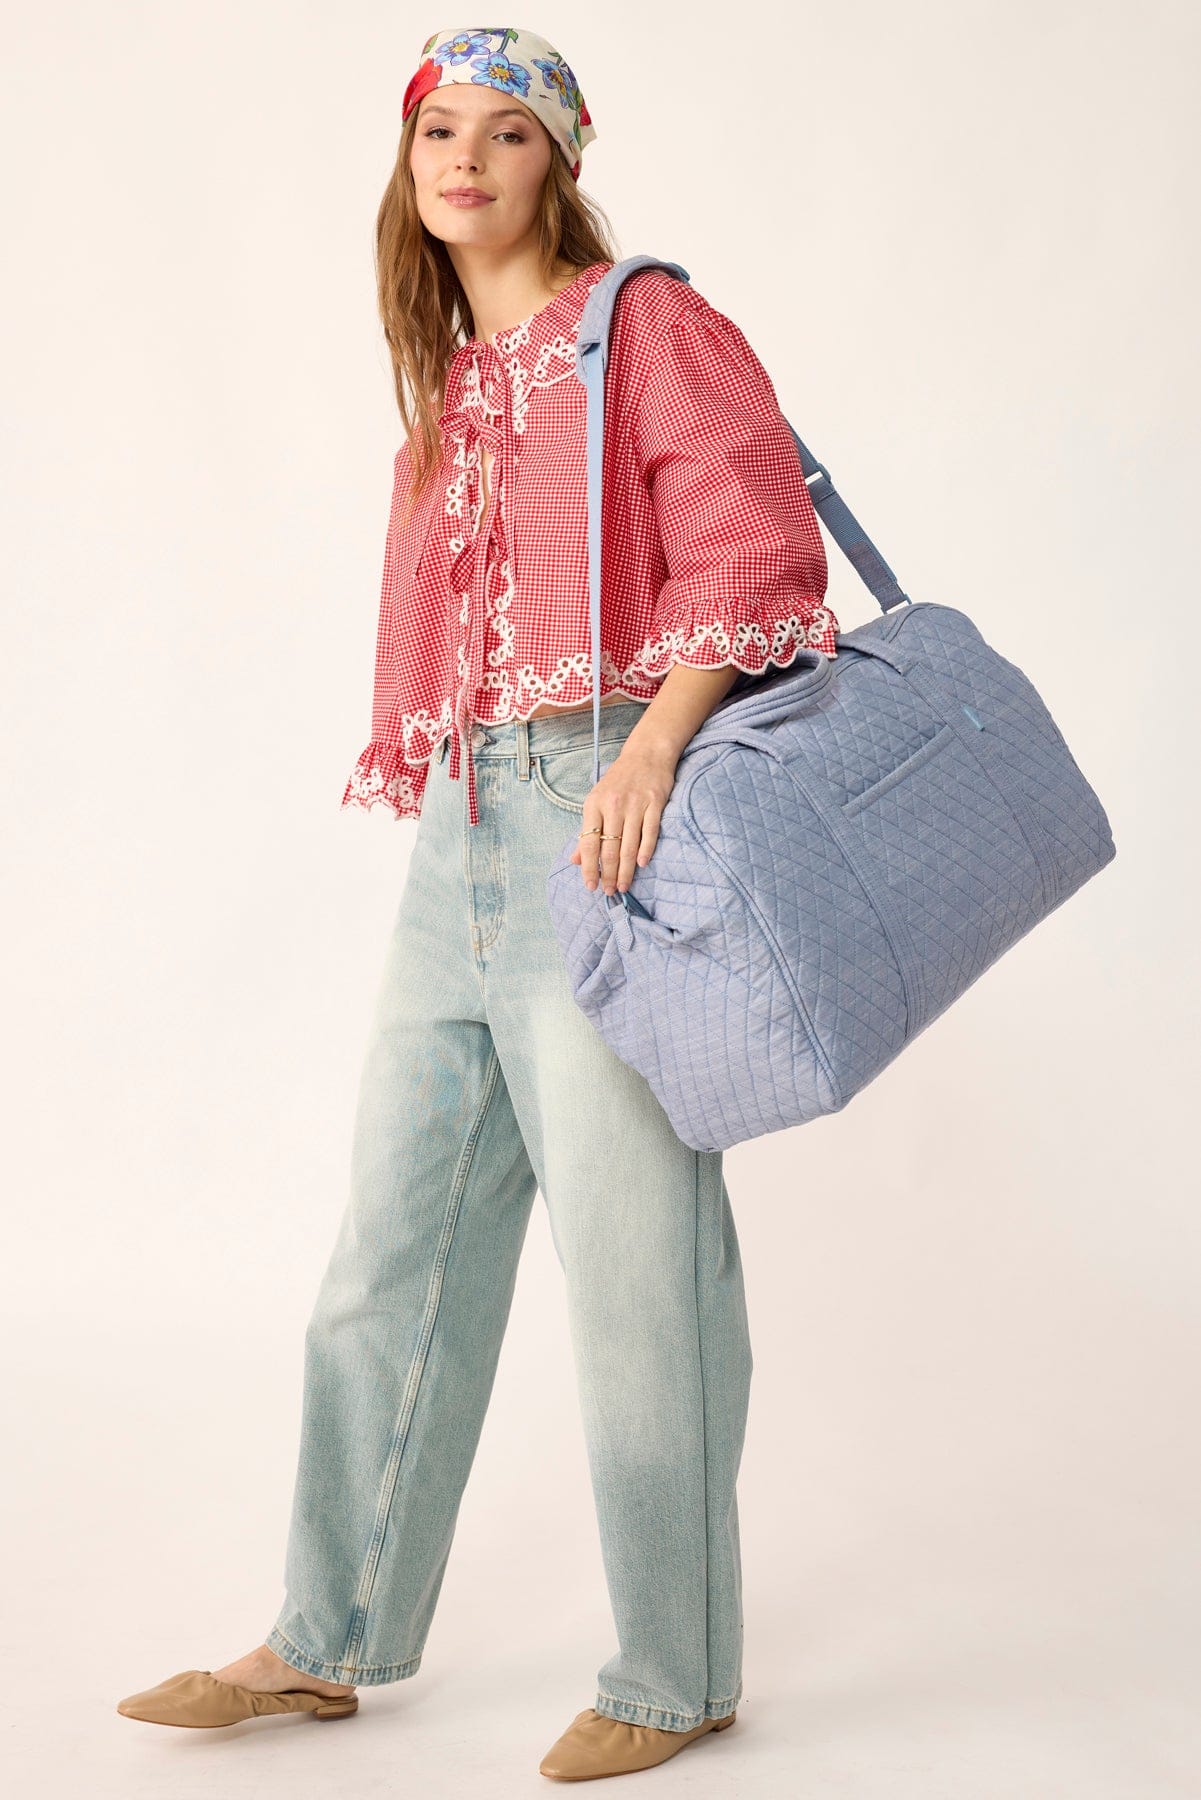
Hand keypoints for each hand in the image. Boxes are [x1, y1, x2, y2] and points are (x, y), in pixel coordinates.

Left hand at [569, 737, 678, 893]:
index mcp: (593, 805)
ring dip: (625, 870)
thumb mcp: (597, 801)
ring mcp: (635, 804)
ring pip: (628, 845)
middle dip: (608, 874)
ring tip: (623, 886)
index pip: (588, 843)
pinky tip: (641, 865)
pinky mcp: (655, 803)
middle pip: (609, 848)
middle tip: (609, 892)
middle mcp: (613, 805)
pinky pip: (650, 832)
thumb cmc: (619, 780)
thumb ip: (587, 831)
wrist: (646, 753)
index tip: (590, 886)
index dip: (589, 867)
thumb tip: (575, 860)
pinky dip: (645, 850)